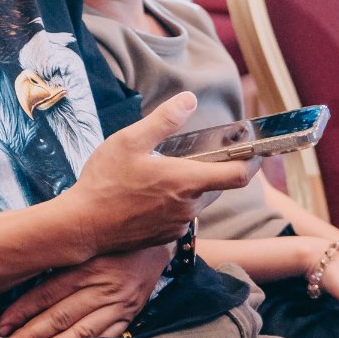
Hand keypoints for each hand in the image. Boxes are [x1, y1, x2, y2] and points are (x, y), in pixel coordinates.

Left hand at [0, 245, 172, 337]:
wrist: (157, 244)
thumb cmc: (113, 240)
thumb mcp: (86, 241)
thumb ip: (60, 257)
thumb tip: (21, 268)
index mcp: (87, 265)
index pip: (47, 292)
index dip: (22, 310)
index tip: (1, 325)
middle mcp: (103, 287)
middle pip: (60, 316)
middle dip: (30, 335)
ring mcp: (118, 305)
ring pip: (80, 333)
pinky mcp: (129, 316)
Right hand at [67, 93, 254, 256]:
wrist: (83, 225)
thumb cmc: (105, 181)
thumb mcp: (130, 141)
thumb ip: (164, 120)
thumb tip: (189, 99)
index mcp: (186, 181)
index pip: (238, 176)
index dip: (253, 162)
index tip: (256, 150)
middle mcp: (189, 207)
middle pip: (216, 187)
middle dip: (210, 170)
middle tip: (190, 155)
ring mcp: (178, 225)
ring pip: (196, 202)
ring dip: (189, 187)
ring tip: (160, 174)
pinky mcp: (165, 238)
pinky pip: (180, 217)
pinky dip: (173, 203)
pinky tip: (148, 195)